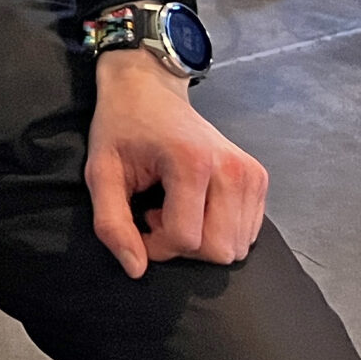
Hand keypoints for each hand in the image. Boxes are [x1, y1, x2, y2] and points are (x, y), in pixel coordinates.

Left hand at [84, 50, 266, 277]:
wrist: (148, 90)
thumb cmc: (121, 128)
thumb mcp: (101, 172)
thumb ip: (112, 222)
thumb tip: (135, 269)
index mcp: (192, 162)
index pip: (185, 239)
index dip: (155, 245)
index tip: (139, 221)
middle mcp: (232, 168)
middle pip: (218, 250)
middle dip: (182, 246)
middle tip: (157, 212)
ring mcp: (251, 173)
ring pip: (236, 247)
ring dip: (201, 240)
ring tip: (175, 206)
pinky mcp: (260, 179)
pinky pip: (246, 234)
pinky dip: (219, 231)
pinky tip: (196, 205)